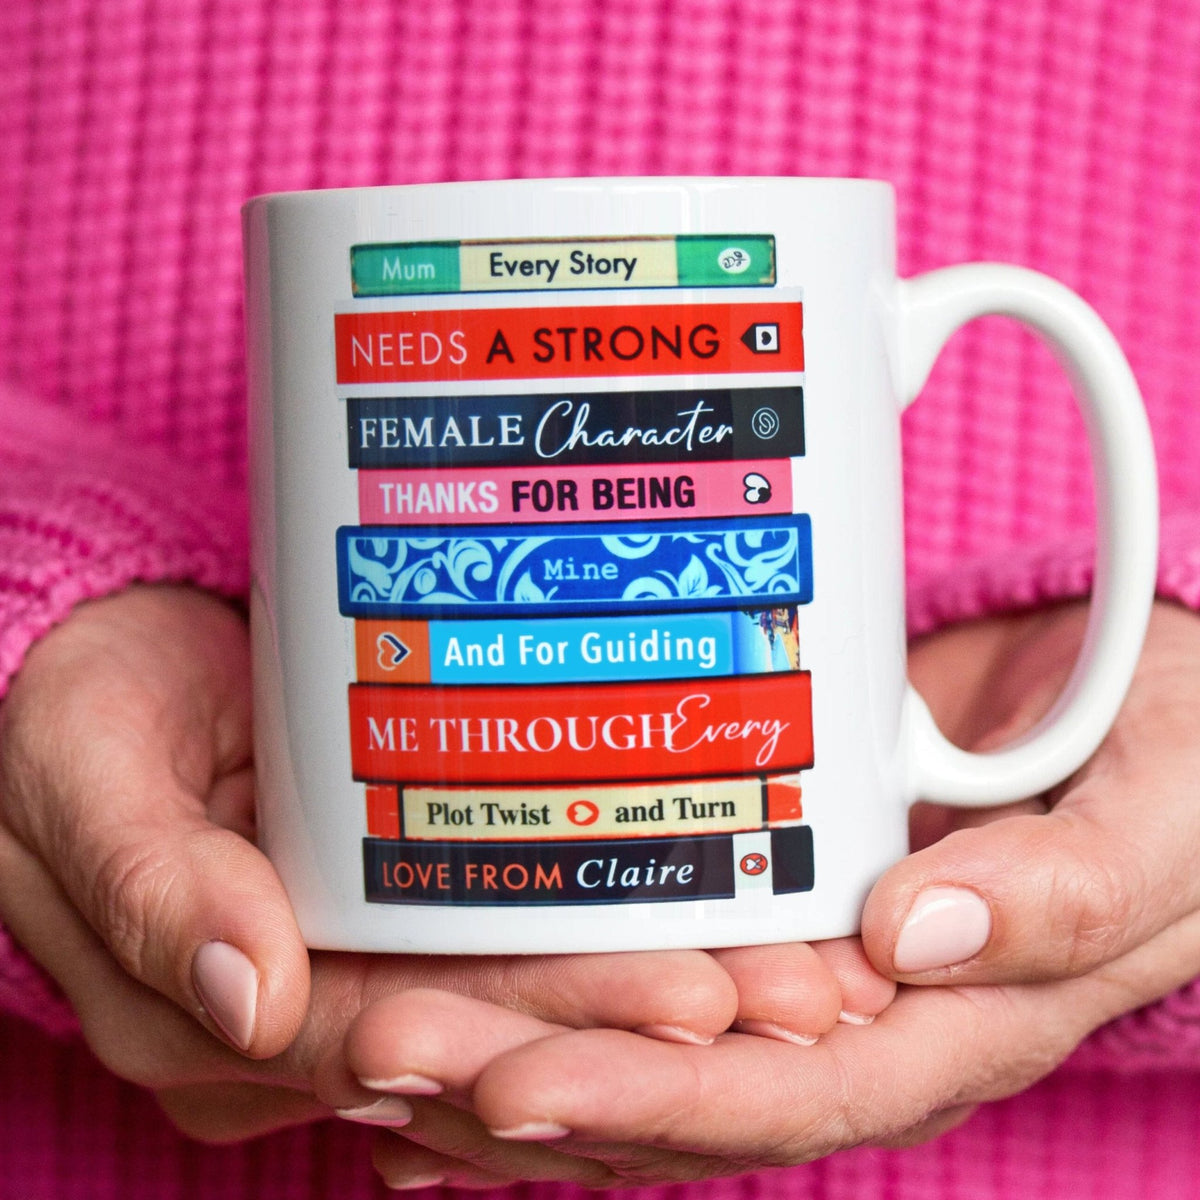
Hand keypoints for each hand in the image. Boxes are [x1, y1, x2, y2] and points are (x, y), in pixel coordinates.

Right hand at [0, 585, 774, 1143]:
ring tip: (801, 975)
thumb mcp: (80, 772)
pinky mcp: (396, 919)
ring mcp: (358, 972)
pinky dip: (611, 949)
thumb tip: (244, 995)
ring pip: (522, 1009)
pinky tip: (719, 927)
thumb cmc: (83, 713)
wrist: (107, 672)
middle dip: (646, 1025)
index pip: (401, 1038)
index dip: (545, 1027)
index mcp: (217, 1015)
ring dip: (656, 996)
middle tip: (800, 996)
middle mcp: (306, 1018)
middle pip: (494, 1038)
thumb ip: (151, 883)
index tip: (693, 1001)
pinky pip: (511, 953)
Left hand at [352, 601, 1199, 1185]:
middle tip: (373, 1051)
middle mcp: (859, 1016)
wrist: (1147, 708)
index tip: (508, 1091)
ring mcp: (806, 963)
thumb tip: (920, 934)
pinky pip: (651, 966)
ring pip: (641, 1039)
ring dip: (507, 1046)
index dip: (647, 1108)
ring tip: (363, 1042)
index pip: (780, 1098)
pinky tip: (449, 999)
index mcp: (951, 1023)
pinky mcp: (773, 896)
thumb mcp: (1156, 824)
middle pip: (674, 1087)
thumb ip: (1065, 891)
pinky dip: (550, 991)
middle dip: (522, 1083)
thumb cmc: (1177, 767)